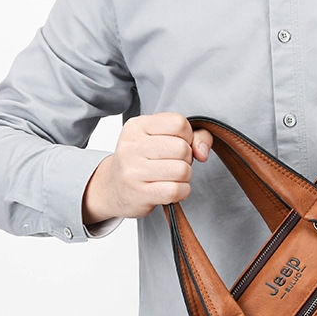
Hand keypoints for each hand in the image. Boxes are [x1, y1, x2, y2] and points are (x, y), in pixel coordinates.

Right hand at [82, 113, 213, 224]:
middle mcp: (132, 145)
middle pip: (182, 148)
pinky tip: (172, 190)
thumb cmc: (143, 161)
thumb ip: (193, 137)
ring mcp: (133, 170)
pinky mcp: (140, 193)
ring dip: (185, 177)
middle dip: (187, 159)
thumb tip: (203, 152)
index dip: (187, 136)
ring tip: (172, 177)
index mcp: (137, 126)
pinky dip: (182, 192)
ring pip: (182, 170)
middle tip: (174, 164)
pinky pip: (176, 191)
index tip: (177, 145)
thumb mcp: (161, 139)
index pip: (179, 123)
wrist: (113, 188)